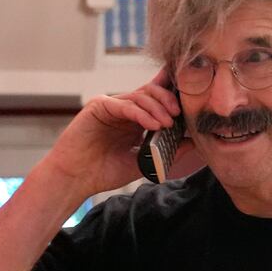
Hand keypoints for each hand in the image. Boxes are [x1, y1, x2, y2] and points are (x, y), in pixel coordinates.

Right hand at [46, 69, 183, 195]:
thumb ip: (168, 151)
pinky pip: (124, 104)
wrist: (76, 179)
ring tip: (168, 123)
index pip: (157, 99)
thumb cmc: (105, 172)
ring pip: (140, 95)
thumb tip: (195, 142)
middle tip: (179, 113)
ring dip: (157, 108)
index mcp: (135, 118)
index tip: (190, 103)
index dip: (173, 96)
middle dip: (168, 99)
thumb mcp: (145, 162)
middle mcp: (124, 108)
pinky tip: (153, 125)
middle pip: (151, 91)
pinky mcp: (99, 106)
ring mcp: (111, 105)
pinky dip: (141, 113)